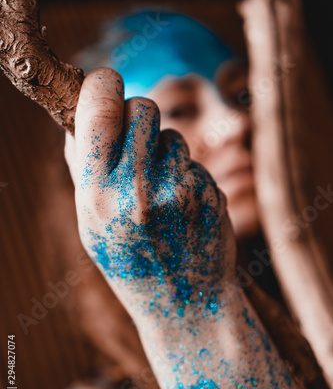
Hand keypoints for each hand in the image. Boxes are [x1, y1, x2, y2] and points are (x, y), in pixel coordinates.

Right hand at [65, 67, 235, 321]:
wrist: (186, 305)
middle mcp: (136, 189)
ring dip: (163, 151)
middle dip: (137, 118)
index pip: (101, 106)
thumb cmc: (131, 261)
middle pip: (142, 107)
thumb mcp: (90, 224)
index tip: (106, 83)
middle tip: (135, 145)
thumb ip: (83, 167)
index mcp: (96, 194)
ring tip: (159, 192)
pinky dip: (185, 173)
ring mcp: (177, 190)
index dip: (102, 85)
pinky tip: (182, 207)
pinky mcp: (207, 192)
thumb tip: (82, 113)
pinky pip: (192, 160)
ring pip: (171, 134)